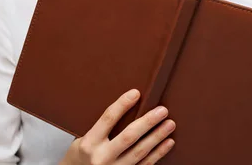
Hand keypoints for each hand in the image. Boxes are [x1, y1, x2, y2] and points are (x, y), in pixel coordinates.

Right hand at [59, 89, 175, 164]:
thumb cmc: (82, 156)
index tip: (136, 93)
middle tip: (162, 110)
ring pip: (140, 152)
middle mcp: (101, 157)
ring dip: (157, 137)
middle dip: (147, 122)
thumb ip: (101, 128)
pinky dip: (158, 153)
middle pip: (128, 137)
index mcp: (89, 143)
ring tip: (170, 124)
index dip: (122, 105)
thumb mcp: (83, 140)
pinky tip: (168, 142)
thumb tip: (126, 107)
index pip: (108, 119)